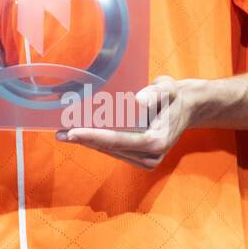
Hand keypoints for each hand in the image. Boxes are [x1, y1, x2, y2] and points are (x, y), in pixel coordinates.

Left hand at [58, 76, 194, 169]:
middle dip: (85, 141)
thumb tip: (138, 100)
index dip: (95, 136)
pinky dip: (98, 144)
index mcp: (157, 141)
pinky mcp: (142, 159)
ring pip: (110, 152)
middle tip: (60, 133)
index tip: (74, 132)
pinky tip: (81, 136)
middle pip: (111, 148)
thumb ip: (154, 93)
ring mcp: (147, 160)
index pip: (119, 140)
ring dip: (88, 143)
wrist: (186, 108)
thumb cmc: (173, 96)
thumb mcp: (167, 88)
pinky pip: (115, 151)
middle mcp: (151, 156)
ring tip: (64, 134)